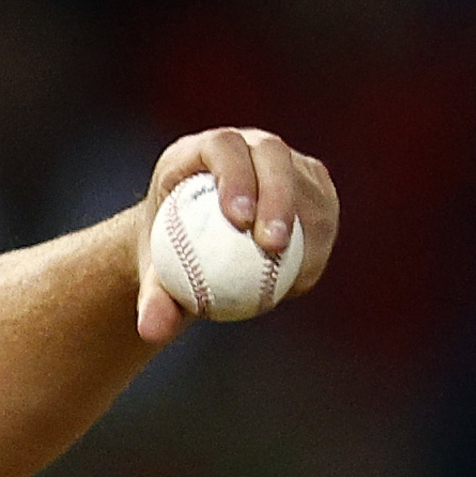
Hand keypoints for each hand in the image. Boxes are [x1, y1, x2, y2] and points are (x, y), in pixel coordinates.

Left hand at [133, 126, 336, 343]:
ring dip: (309, 224)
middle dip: (278, 195)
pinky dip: (319, 242)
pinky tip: (303, 280)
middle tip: (274, 245)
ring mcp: (280, 160)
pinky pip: (324, 206)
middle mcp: (244, 144)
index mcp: (196, 152)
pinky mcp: (308, 183)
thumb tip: (152, 331)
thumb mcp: (154, 279)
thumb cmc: (168, 259)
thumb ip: (152, 301)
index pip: (221, 146)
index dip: (234, 174)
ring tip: (296, 274)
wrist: (192, 248)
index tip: (239, 220)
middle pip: (271, 154)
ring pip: (307, 179)